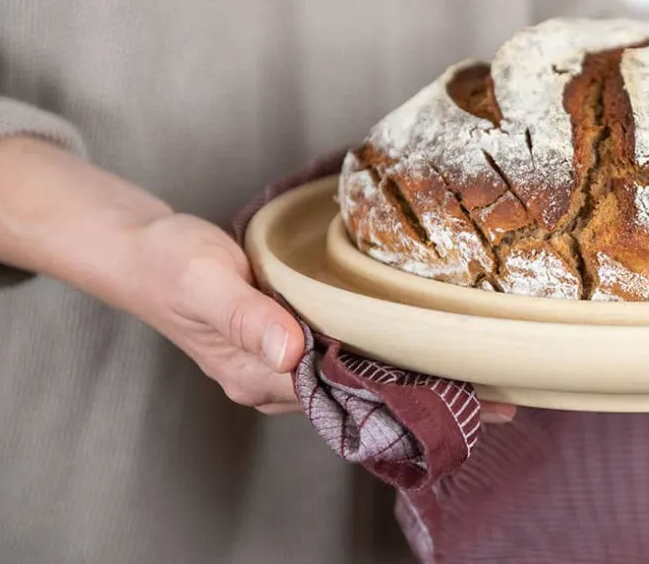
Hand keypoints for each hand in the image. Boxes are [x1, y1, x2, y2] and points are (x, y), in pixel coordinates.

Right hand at [0, 136, 515, 421]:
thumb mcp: (206, 281)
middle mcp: (278, 379)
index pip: (349, 394)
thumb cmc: (171, 263)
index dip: (410, 396)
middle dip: (432, 397)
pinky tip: (422, 347)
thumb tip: (291, 353)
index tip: (470, 397)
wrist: (143, 251)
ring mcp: (285, 362)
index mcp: (261, 374)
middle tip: (505, 396)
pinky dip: (388, 354)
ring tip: (483, 377)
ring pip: (361, 378)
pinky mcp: (289, 340)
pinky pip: (346, 356)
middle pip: (365, 395)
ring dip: (417, 377)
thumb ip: (248, 317)